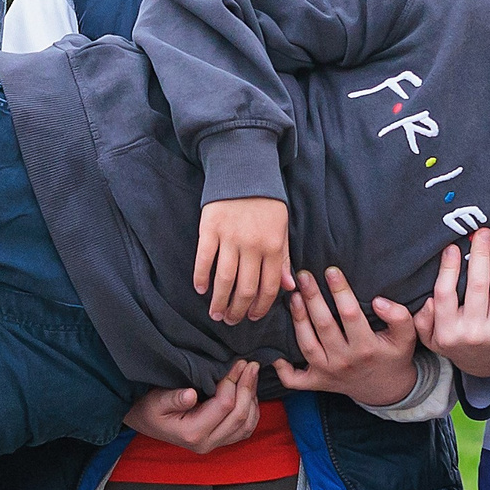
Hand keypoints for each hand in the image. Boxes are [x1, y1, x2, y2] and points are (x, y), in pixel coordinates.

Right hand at [126, 362, 262, 453]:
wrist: (145, 421)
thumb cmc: (149, 408)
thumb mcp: (156, 400)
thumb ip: (173, 398)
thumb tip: (191, 395)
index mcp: (192, 433)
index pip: (223, 406)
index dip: (233, 382)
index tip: (237, 362)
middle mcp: (206, 443)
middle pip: (240, 416)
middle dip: (247, 387)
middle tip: (251, 365)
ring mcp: (215, 444)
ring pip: (247, 425)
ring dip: (252, 398)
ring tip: (251, 375)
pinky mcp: (220, 440)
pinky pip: (245, 429)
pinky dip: (252, 410)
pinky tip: (249, 392)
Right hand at [193, 197, 291, 325]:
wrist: (244, 168)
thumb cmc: (265, 201)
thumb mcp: (281, 228)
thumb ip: (284, 258)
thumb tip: (288, 287)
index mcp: (273, 246)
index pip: (269, 287)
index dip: (260, 307)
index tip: (251, 317)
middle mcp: (253, 245)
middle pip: (246, 288)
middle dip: (238, 310)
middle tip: (231, 321)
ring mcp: (230, 237)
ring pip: (224, 279)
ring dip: (219, 301)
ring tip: (216, 313)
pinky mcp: (210, 228)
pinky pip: (204, 259)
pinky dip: (201, 277)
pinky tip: (201, 289)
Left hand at [275, 268, 419, 405]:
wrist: (386, 389)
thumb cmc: (393, 355)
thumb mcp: (406, 337)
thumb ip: (399, 317)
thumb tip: (379, 301)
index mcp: (366, 348)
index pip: (350, 314)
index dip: (340, 291)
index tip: (331, 270)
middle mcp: (344, 361)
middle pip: (324, 326)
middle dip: (312, 298)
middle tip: (304, 275)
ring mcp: (327, 373)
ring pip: (306, 345)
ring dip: (297, 320)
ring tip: (293, 296)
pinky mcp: (316, 383)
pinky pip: (294, 379)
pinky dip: (281, 368)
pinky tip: (273, 349)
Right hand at [416, 230, 489, 377]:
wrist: (488, 368)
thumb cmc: (458, 344)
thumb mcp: (432, 338)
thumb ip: (423, 320)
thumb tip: (428, 300)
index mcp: (448, 332)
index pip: (445, 294)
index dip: (449, 268)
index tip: (452, 247)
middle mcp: (473, 333)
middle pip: (476, 285)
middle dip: (480, 254)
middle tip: (482, 232)